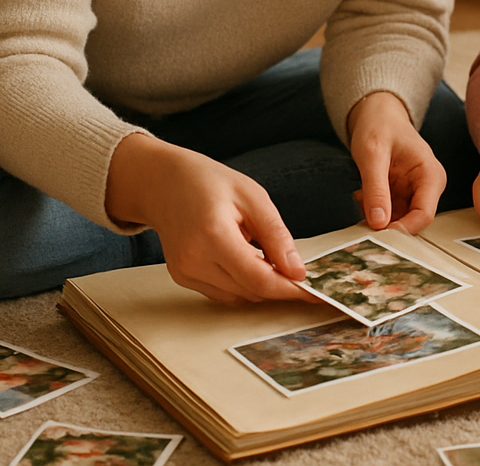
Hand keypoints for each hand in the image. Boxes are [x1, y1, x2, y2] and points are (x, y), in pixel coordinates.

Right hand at [104, 132, 314, 304]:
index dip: (289, 289)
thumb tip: (297, 271)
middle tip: (298, 271)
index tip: (315, 293)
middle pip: (250, 291)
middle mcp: (194, 260)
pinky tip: (245, 258)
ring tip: (267, 255)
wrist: (163, 182)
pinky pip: (223, 293)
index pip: (258, 279)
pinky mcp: (182, 277)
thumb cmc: (209, 182)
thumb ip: (276, 235)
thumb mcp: (252, 196)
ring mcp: (184, 272)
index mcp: (213, 235)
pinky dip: (242, 283)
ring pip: (238, 297)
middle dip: (279, 286)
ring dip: (260, 285)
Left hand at [347, 91, 445, 234]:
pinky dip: (373, 211)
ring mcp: (414, 192)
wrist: (377, 113)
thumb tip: (378, 223)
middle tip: (361, 222)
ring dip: (378, 218)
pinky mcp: (401, 195)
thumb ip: (376, 188)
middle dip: (387, 225)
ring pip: (398, 220)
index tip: (377, 234)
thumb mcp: (373, 154)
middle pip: (412, 221)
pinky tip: (362, 196)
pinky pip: (388, 214)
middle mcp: (427, 187)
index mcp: (430, 175)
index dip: (403, 229)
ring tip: (361, 199)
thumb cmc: (379, 125)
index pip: (424, 214)